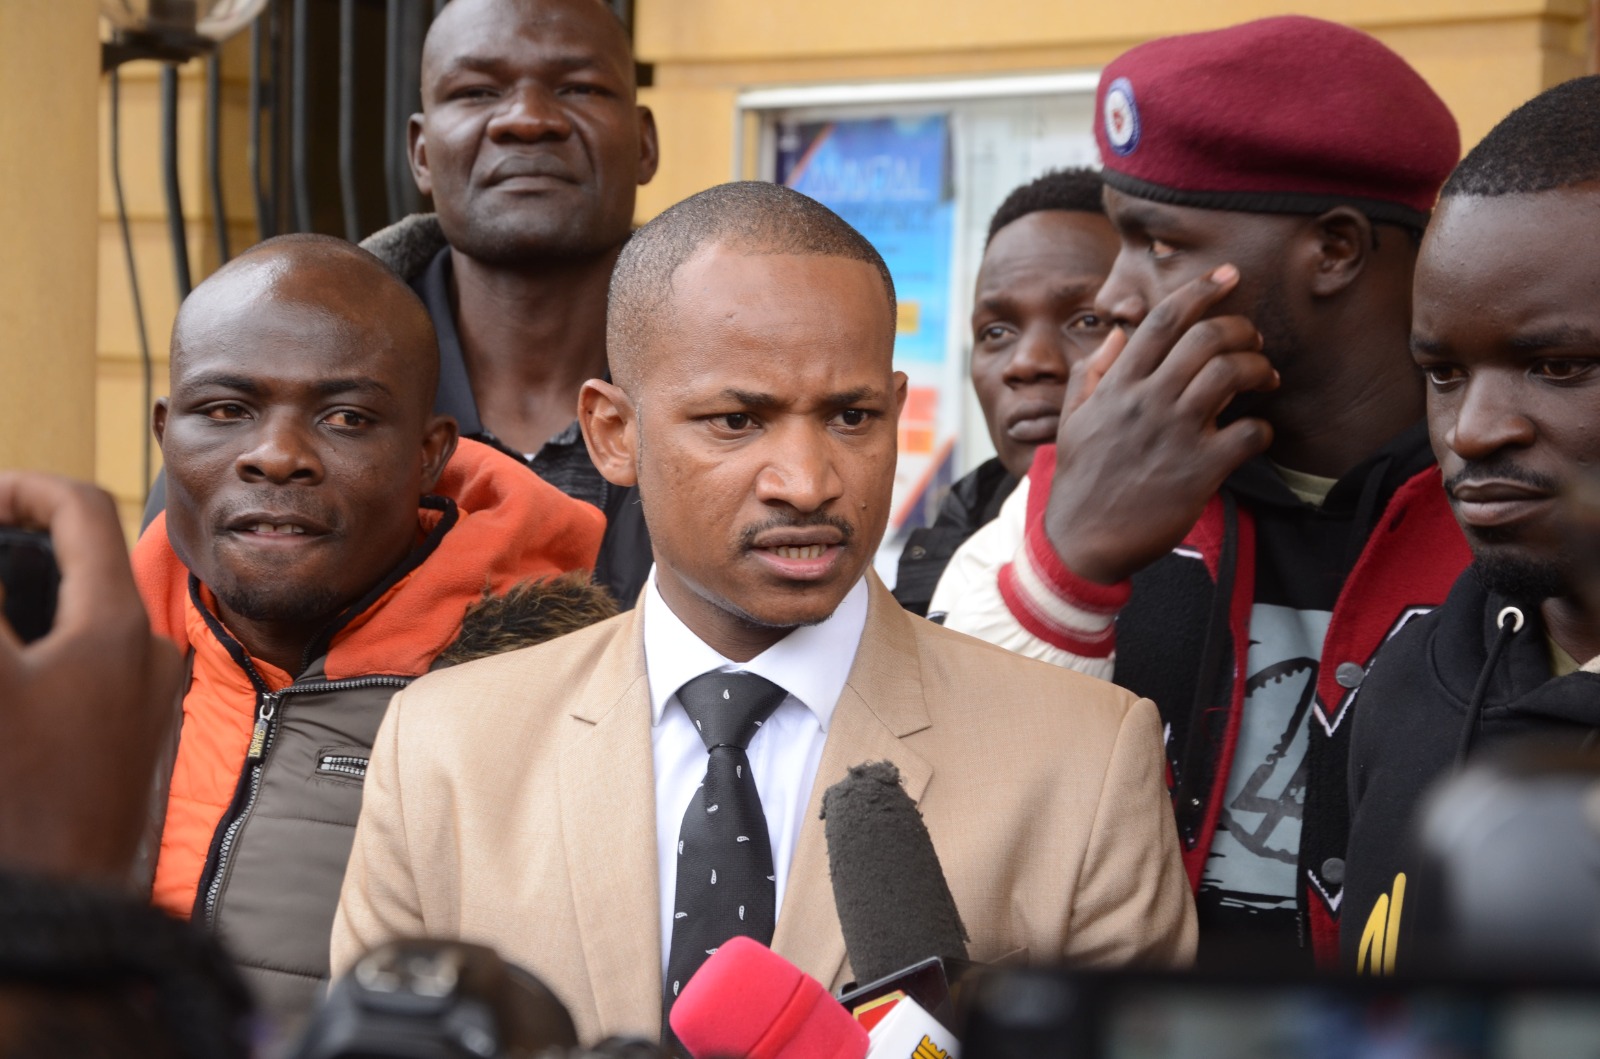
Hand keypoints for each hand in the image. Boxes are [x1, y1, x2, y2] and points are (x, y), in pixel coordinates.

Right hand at [0, 473, 182, 883]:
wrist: (62, 905)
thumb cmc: (17, 794)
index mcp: (120, 626)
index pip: (85, 510)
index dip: (22, 485)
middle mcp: (150, 654)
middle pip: (86, 560)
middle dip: (22, 541)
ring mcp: (145, 699)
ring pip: (88, 615)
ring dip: (33, 598)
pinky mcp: (131, 740)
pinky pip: (89, 667)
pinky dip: (44, 648)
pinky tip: (12, 668)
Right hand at [1045, 265, 1277, 584]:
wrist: (1082, 542)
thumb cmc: (1081, 481)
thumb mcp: (1073, 421)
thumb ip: (1091, 374)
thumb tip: (1115, 336)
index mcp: (1118, 386)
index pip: (1162, 320)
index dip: (1200, 289)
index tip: (1228, 275)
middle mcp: (1148, 402)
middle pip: (1206, 338)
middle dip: (1241, 328)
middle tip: (1252, 340)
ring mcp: (1175, 434)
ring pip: (1232, 374)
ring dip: (1259, 368)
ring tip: (1266, 377)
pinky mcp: (1199, 471)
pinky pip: (1249, 433)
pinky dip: (1262, 428)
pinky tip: (1256, 434)